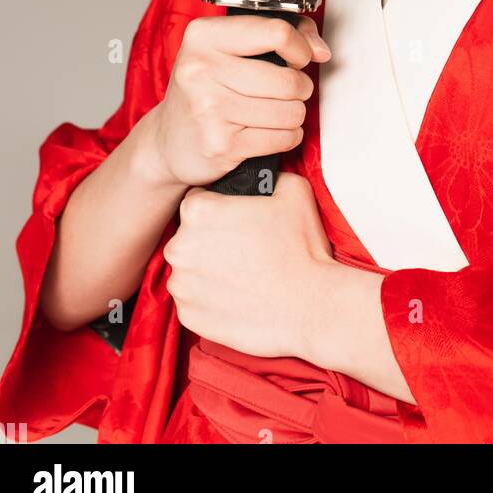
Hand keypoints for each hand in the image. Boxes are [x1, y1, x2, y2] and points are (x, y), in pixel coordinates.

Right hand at [147, 13, 330, 188]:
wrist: (168, 141)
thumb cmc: (206, 88)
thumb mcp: (229, 48)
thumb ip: (281, 34)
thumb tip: (319, 49)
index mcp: (204, 36)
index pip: (276, 32)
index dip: (300, 47)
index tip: (301, 56)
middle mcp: (201, 69)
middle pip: (289, 78)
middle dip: (299, 87)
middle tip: (284, 90)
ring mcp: (210, 108)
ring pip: (291, 111)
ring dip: (293, 114)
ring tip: (274, 111)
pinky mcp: (221, 144)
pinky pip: (282, 138)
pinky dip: (286, 137)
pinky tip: (268, 131)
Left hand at [162, 171, 335, 357]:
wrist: (311, 306)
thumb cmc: (302, 247)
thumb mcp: (293, 190)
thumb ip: (269, 176)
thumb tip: (266, 176)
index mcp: (199, 212)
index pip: (196, 200)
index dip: (218, 207)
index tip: (236, 220)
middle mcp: (180, 247)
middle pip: (189, 236)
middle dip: (210, 239)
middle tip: (244, 248)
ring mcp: (182, 285)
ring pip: (189, 269)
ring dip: (208, 270)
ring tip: (244, 274)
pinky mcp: (189, 316)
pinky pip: (193, 300)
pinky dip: (210, 298)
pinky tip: (239, 295)